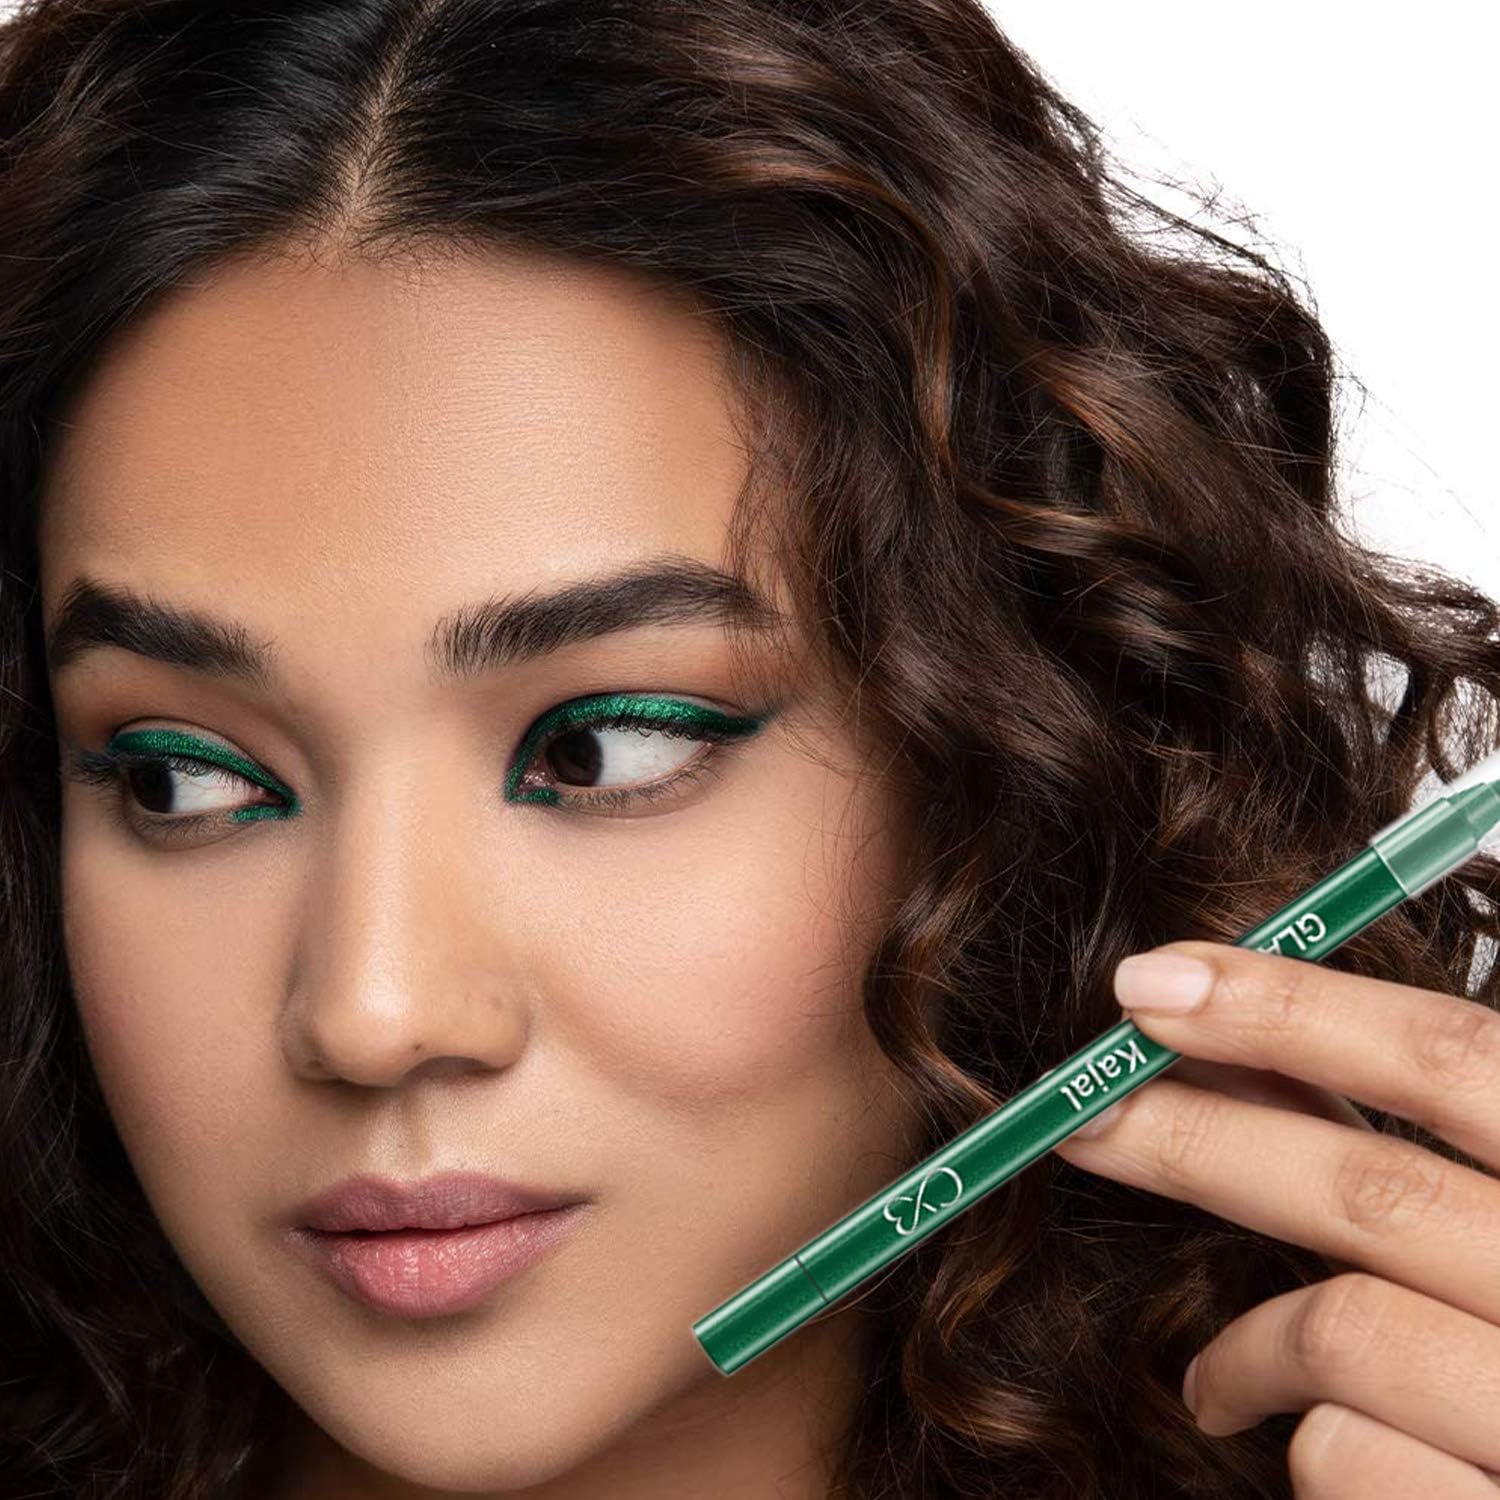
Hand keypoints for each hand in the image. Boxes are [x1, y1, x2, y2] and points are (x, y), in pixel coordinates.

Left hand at [1051, 939, 1499, 1496]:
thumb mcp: (1495, 1235)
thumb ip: (1412, 1160)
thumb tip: (1224, 1041)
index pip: (1458, 1058)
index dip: (1294, 1009)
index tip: (1152, 981)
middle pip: (1375, 1191)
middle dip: (1199, 1142)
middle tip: (1080, 1114)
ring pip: (1347, 1329)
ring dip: (1248, 1348)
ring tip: (1215, 1381)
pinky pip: (1347, 1453)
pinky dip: (1298, 1447)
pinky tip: (1302, 1458)